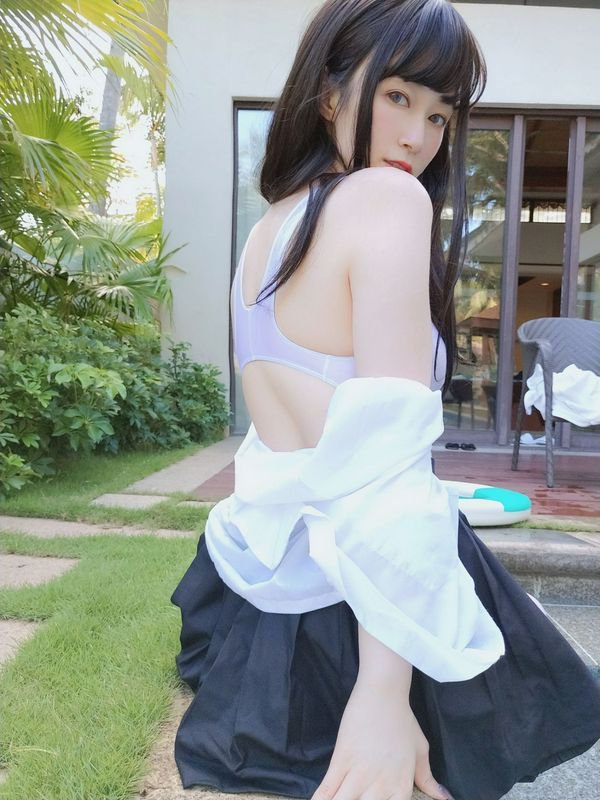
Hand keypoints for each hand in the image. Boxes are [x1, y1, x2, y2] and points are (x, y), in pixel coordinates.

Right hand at [311, 678, 451, 799]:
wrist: (383, 694)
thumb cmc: (403, 721)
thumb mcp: (420, 750)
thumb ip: (428, 779)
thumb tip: (446, 799)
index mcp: (401, 788)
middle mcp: (380, 787)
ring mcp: (358, 775)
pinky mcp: (341, 761)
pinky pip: (327, 789)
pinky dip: (320, 799)